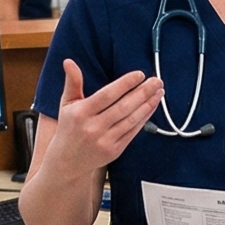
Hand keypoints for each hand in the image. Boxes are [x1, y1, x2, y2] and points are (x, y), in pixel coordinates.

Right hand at [46, 60, 160, 179]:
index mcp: (81, 113)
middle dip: (143, 92)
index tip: (140, 74)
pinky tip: (151, 107)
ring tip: (158, 92)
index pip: (107, 95)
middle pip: (123, 107)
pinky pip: (133, 132)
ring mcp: (105, 141)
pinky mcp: (114, 151)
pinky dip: (144, 118)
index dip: (125, 84)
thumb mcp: (66, 104)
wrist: (67, 162)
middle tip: (156, 81)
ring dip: (148, 104)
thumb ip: (72, 82)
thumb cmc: (68, 128)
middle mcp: (93, 128)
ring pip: (131, 119)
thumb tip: (69, 61)